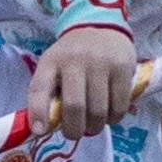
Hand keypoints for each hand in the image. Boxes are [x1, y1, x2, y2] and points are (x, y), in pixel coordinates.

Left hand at [28, 22, 136, 140]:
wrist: (102, 27)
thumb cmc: (73, 56)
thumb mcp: (54, 66)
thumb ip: (49, 93)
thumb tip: (44, 129)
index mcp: (51, 61)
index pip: (39, 88)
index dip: (38, 112)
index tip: (40, 131)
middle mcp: (74, 60)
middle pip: (74, 106)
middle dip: (74, 130)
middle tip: (75, 133)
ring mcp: (100, 63)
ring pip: (98, 111)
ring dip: (95, 127)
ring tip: (93, 125)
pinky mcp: (122, 67)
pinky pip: (119, 106)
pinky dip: (114, 118)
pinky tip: (109, 115)